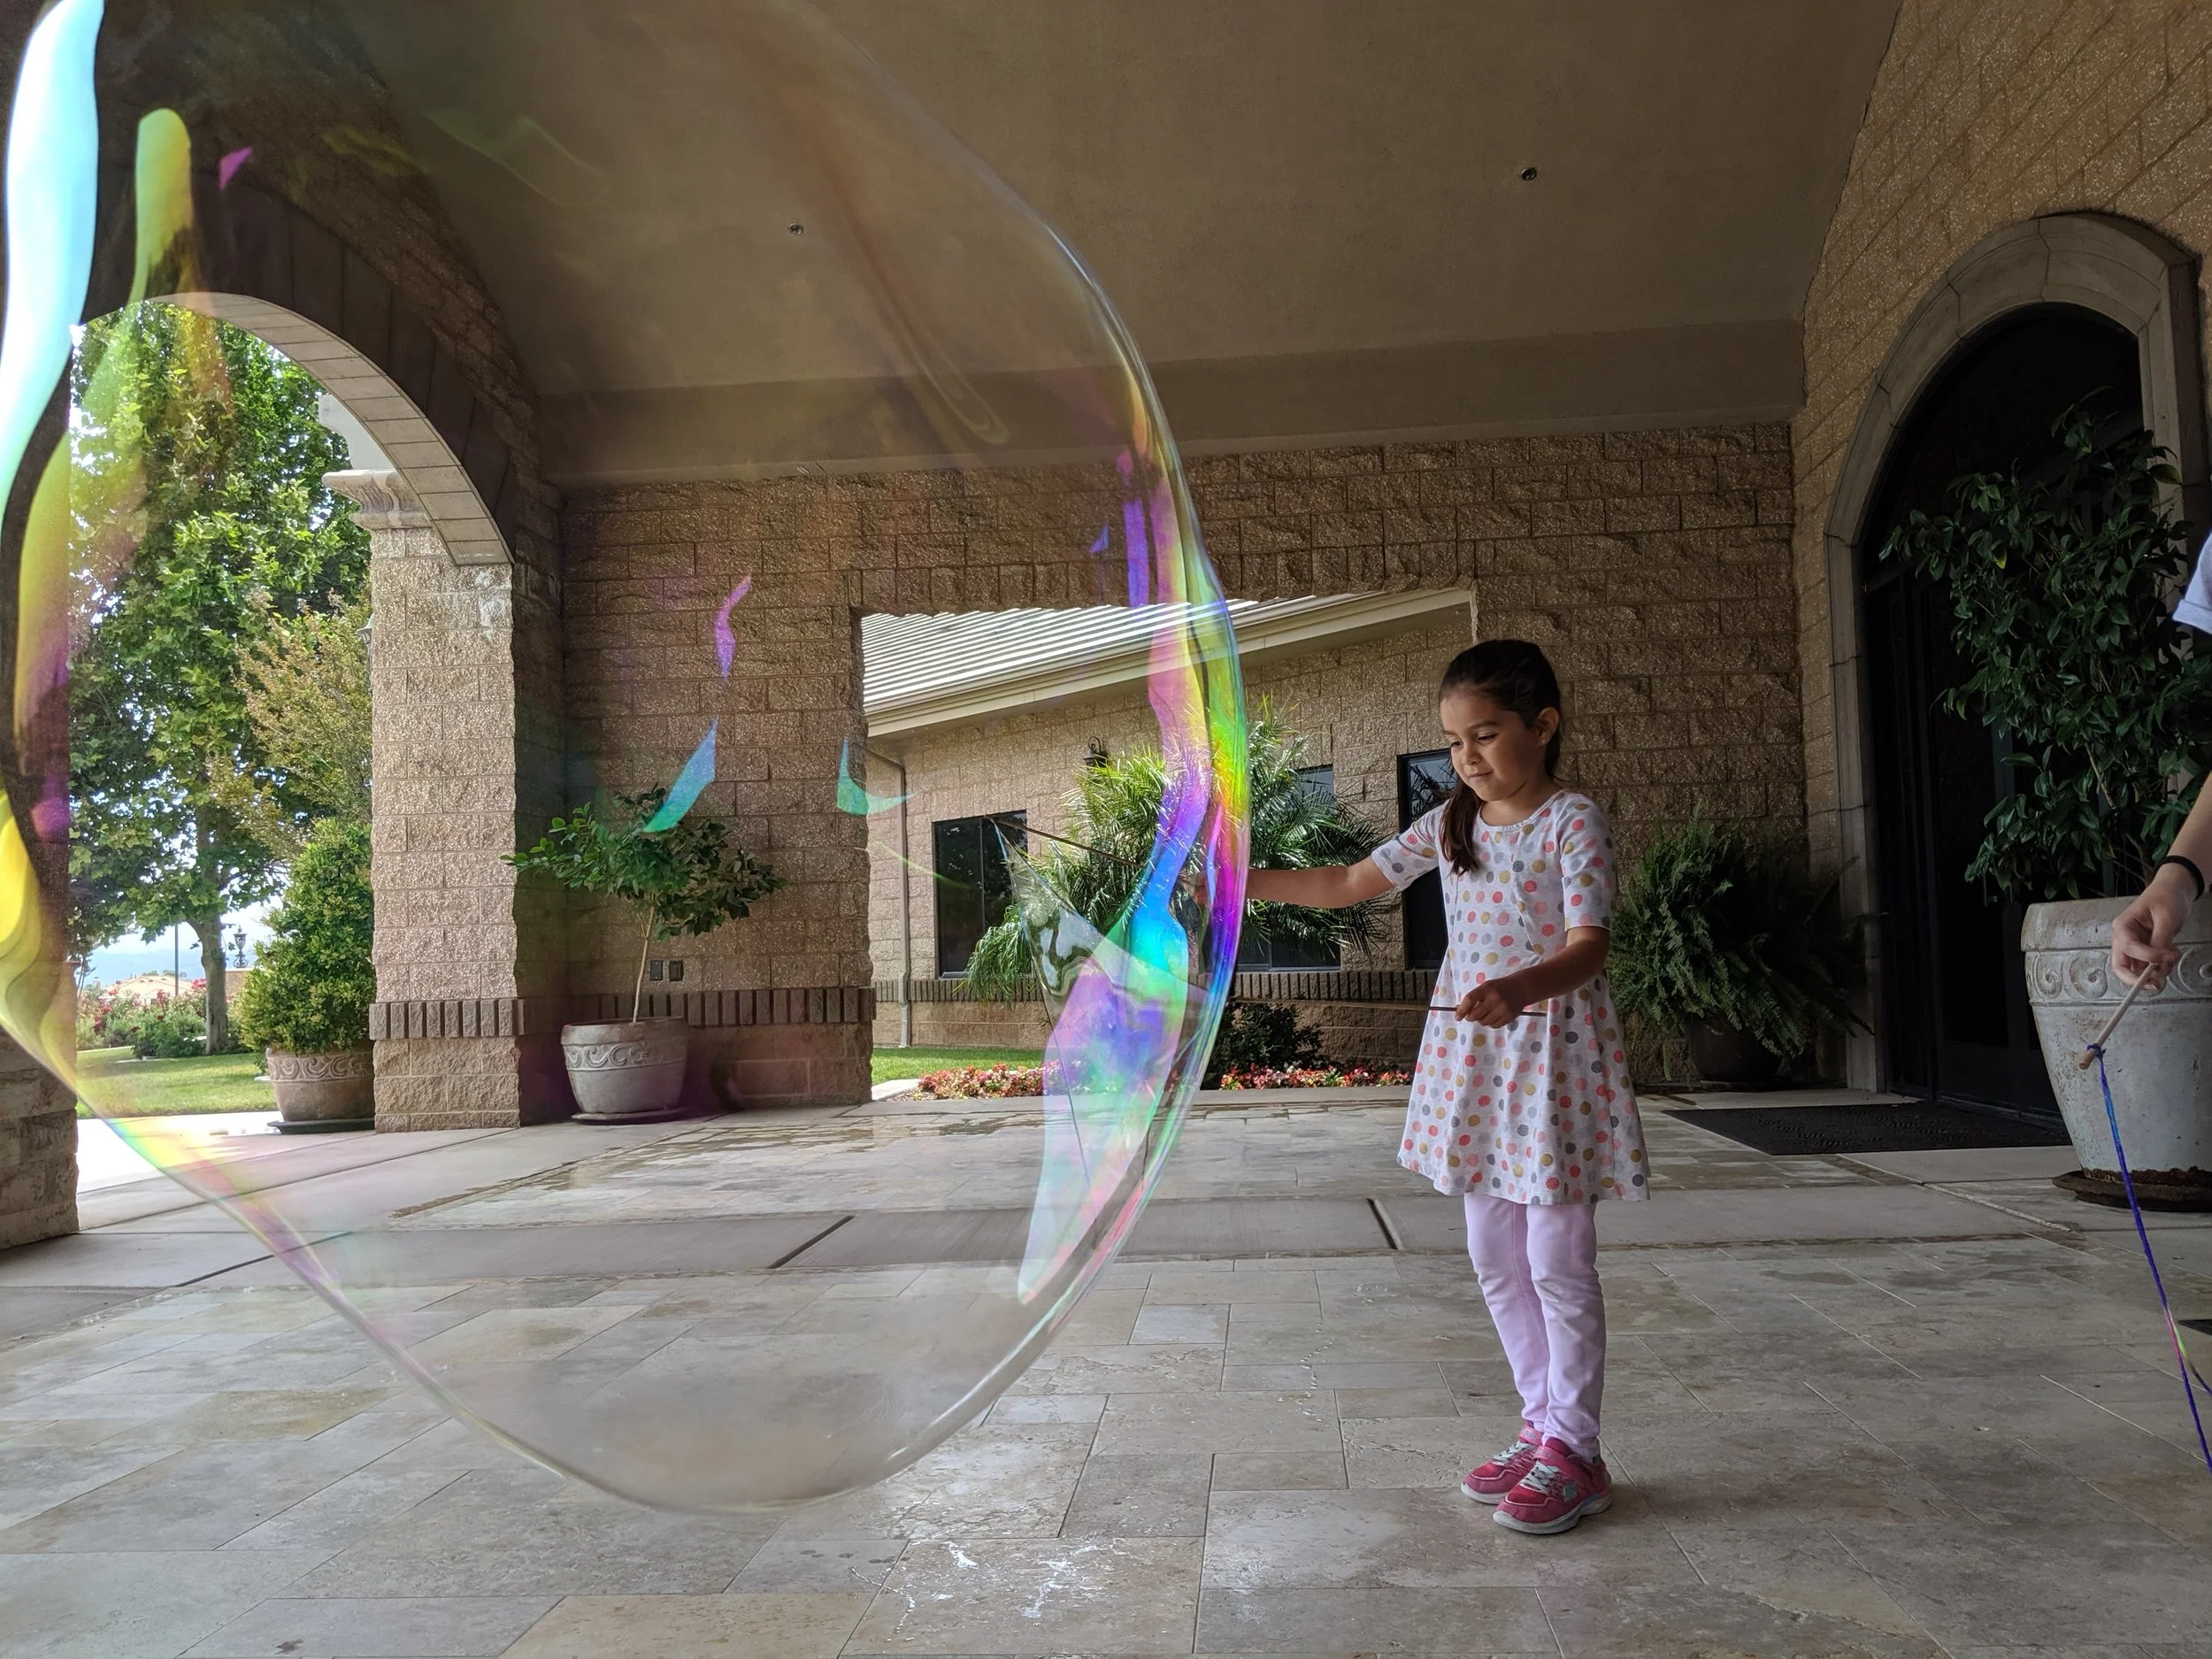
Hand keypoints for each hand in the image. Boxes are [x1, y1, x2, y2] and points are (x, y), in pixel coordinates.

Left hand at [1455, 978, 1526, 1027]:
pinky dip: (1491, 1023)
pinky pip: (1494, 1026)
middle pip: (1475, 1015)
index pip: (1470, 1000)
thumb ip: (1474, 997)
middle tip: (1471, 1015)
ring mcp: (1503, 1009)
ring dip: (1481, 1020)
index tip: (1457, 1017)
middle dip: (1470, 1017)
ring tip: (1485, 1013)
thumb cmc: (1499, 987)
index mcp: (1487, 988)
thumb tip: (1460, 1011)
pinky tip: (1494, 1016)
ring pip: (1484, 1022)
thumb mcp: (1486, 987)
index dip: (1461, 1009)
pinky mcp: (1509, 1017)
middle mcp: (1495, 999)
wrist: (1521, 988)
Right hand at [2111, 864, 2192, 989]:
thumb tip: (2159, 963)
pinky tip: (2170, 957)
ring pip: (2136, 970)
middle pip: (2121, 967)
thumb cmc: (2166, 897)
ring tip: (2173, 959)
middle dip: (2138, 979)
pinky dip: (2159, 967)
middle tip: (2156, 984)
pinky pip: (2146, 965)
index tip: (2170, 956)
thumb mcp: (2166, 918)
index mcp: (2123, 927)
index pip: (2130, 949)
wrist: (2174, 889)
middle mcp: (2123, 938)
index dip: (2149, 957)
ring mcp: (2133, 945)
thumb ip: (2161, 941)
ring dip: (2155, 971)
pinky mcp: (2144, 949)